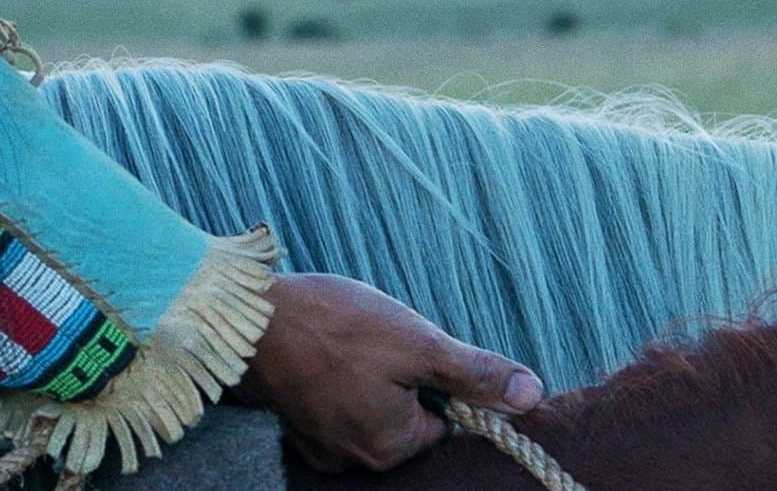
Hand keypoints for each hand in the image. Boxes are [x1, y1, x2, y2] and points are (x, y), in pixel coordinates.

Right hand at [230, 270, 542, 473]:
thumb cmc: (332, 325)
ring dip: (371, 377)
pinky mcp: (298, 425)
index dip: (436, 378)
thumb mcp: (418, 342)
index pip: (444, 420)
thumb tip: (531, 395)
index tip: (409, 348)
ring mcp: (322, 446)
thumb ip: (475, 374)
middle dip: (403, 377)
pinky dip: (340, 381)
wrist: (246, 316)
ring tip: (347, 344)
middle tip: (376, 341)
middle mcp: (355, 459)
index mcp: (390, 446)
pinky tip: (326, 354)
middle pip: (409, 417)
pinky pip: (340, 406)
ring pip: (374, 408)